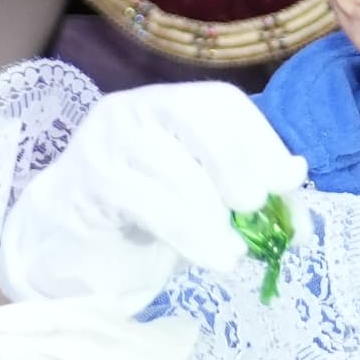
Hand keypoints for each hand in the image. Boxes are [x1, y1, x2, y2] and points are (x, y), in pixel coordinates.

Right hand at [0, 78, 310, 320]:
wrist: (63, 246)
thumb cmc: (138, 218)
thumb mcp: (198, 197)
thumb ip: (242, 187)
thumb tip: (296, 179)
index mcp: (166, 104)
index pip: (220, 102)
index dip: (261, 139)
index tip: (289, 181)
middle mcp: (133, 110)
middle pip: (197, 117)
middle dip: (238, 163)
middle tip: (256, 208)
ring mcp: (107, 142)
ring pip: (174, 165)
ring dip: (214, 214)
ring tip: (235, 251)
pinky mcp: (91, 181)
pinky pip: (150, 203)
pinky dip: (191, 233)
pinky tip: (213, 257)